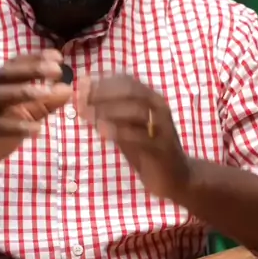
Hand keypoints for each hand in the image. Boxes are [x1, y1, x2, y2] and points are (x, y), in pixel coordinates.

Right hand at [0, 50, 70, 185]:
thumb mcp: (22, 119)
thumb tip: (67, 88)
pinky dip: (16, 126)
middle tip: (57, 69)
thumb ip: (43, 105)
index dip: (34, 58)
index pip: (13, 66)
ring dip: (23, 92)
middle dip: (31, 69)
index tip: (58, 56)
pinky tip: (37, 129)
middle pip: (5, 75)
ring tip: (48, 93)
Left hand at [77, 75, 191, 202]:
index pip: (126, 80)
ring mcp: (162, 126)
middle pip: (130, 90)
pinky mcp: (162, 147)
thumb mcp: (126, 128)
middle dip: (102, 93)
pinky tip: (102, 132)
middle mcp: (159, 107)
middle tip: (80, 100)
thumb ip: (109, 114)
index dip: (102, 81)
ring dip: (108, 110)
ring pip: (136, 110)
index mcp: (151, 99)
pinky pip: (140, 136)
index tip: (81, 86)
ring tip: (85, 114)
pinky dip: (120, 132)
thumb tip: (82, 99)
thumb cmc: (148, 150)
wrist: (177, 178)